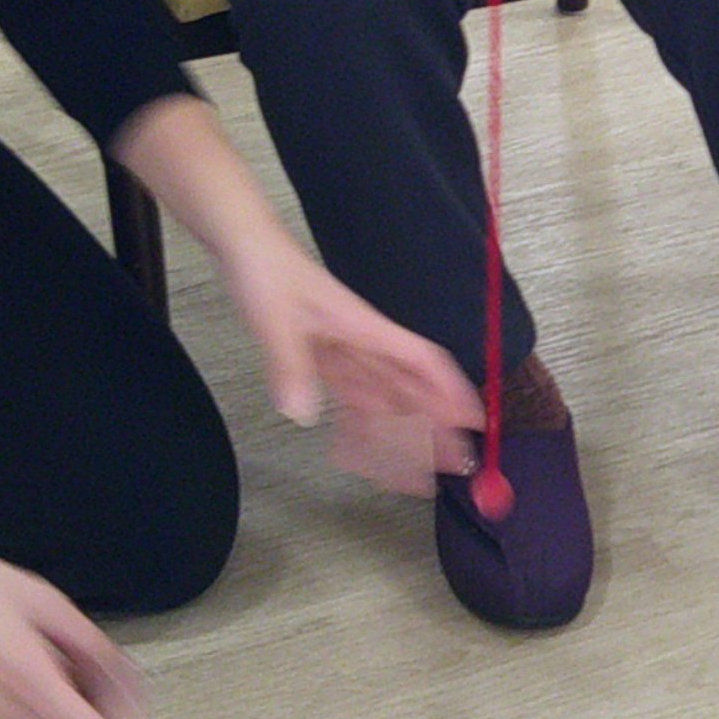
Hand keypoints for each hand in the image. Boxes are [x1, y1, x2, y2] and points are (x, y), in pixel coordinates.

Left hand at [217, 245, 483, 493]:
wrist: (245, 247)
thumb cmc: (267, 272)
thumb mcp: (276, 321)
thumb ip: (290, 367)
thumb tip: (302, 414)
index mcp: (365, 328)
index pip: (423, 361)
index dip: (452, 390)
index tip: (473, 419)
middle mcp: (362, 342)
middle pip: (410, 389)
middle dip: (436, 426)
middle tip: (456, 461)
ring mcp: (344, 350)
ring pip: (384, 399)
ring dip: (402, 433)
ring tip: (418, 470)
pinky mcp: (321, 357)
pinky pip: (351, 397)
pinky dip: (360, 425)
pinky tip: (364, 450)